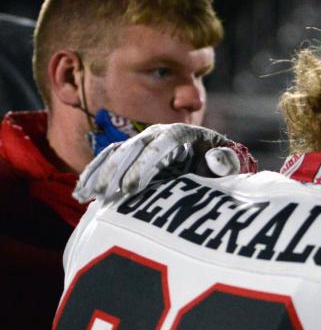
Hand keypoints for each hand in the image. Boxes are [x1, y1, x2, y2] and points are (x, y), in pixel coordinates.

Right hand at [74, 123, 256, 203]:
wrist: (212, 161)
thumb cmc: (222, 166)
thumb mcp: (229, 163)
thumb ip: (225, 161)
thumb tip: (216, 159)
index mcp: (182, 133)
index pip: (161, 146)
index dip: (145, 165)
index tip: (133, 189)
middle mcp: (158, 134)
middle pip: (133, 149)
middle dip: (117, 172)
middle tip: (106, 196)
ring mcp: (142, 142)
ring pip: (115, 153)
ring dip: (99, 174)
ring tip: (85, 196)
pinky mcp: (131, 153)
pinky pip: (107, 160)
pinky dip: (94, 175)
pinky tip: (81, 192)